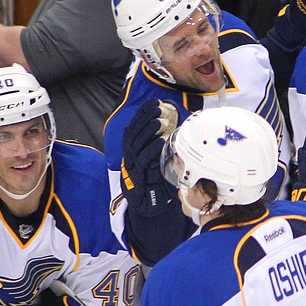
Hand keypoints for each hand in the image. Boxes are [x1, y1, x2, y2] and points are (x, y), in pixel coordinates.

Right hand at [121, 100, 176, 216]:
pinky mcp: (137, 176)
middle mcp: (128, 154)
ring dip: (148, 131)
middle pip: (134, 132)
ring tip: (160, 121)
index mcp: (132, 147)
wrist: (147, 202)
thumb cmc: (155, 178)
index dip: (143, 114)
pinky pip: (143, 160)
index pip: (134, 125)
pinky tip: (161, 141)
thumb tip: (177, 125)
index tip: (154, 103)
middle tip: (158, 109)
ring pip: (136, 143)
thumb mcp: (157, 156)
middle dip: (145, 118)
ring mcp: (131, 165)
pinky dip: (152, 149)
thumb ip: (161, 142)